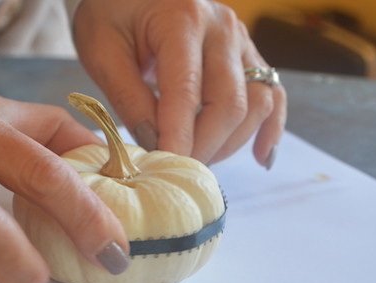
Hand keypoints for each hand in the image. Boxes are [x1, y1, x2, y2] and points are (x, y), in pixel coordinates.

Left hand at [73, 0, 285, 166]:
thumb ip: (128, 99)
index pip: (186, 92)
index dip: (178, 138)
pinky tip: (260, 157)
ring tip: (198, 163)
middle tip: (176, 172)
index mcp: (181, 19)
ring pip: (256, 105)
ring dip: (230, 144)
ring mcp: (241, 40)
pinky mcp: (248, 55)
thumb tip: (154, 147)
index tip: (166, 170)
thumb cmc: (111, 13)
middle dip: (203, 148)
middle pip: (229, 104)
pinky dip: (270, 129)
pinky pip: (272, 95)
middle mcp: (221, 27)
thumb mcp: (102, 52)